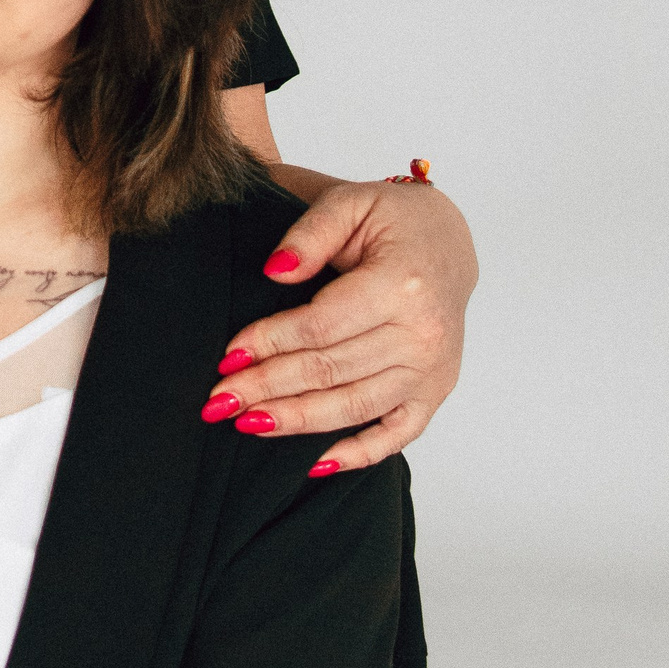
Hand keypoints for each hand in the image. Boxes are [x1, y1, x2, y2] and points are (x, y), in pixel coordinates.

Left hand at [205, 180, 478, 472]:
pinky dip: (359, 454)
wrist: (449, 241)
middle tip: (218, 402)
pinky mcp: (436, 391)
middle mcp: (423, 334)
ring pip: (355, 406)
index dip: (270, 341)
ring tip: (248, 424)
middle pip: (331, 370)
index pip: (321, 325)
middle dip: (269, 387)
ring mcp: (433, 369)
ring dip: (298, 420)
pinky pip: (397, 433)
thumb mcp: (350, 202)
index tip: (227, 355)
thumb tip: (274, 272)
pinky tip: (316, 464)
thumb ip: (310, 233)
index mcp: (401, 283)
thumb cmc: (393, 218)